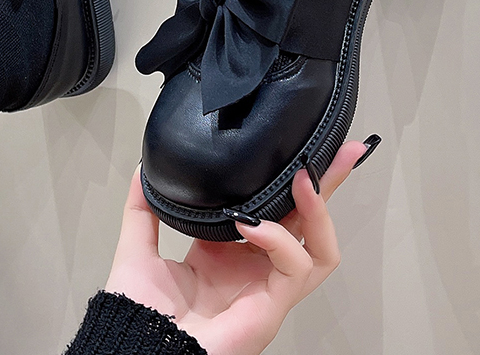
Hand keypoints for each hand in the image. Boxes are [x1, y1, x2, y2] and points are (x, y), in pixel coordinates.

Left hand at [105, 141, 367, 354]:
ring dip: (318, 211)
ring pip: (319, 249)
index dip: (291, 181)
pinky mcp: (271, 306)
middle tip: (344, 152)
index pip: (274, 209)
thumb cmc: (138, 312)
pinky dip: (280, 240)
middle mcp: (254, 268)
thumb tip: (143, 168)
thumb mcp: (139, 246)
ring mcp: (267, 288)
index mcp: (228, 252)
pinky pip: (295, 268)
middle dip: (329, 187)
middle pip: (308, 223)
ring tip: (304, 179)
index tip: (302, 146)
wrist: (134, 346)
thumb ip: (143, 207)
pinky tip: (253, 225)